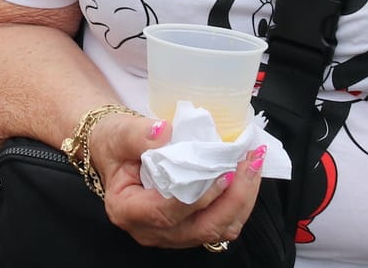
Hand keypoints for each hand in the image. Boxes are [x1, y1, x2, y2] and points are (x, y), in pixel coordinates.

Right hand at [91, 111, 265, 249]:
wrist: (115, 151)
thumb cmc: (114, 143)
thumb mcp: (118, 133)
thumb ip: (138, 134)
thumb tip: (164, 132)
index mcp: (127, 210)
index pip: (167, 213)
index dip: (199, 197)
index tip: (224, 172)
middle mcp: (150, 230)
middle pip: (201, 229)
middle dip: (233, 199)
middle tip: (250, 162)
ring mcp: (171, 234)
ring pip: (216, 231)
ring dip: (241, 200)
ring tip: (253, 165)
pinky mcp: (189, 228)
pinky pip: (220, 224)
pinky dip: (238, 202)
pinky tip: (247, 175)